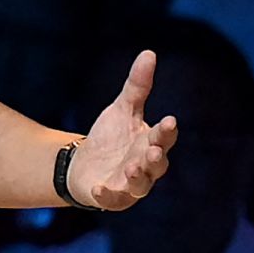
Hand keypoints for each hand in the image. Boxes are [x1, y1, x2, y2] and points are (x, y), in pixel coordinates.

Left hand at [68, 50, 178, 210]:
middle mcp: (145, 166)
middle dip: (155, 157)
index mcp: (150, 142)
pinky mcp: (111, 196)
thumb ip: (137, 86)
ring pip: (140, 184)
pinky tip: (100, 188)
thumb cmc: (110, 137)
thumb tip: (149, 53)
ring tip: (130, 168)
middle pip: (156, 163)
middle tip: (151, 149)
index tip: (170, 119)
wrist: (83, 164)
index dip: (166, 131)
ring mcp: (129, 184)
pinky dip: (108, 195)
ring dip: (137, 177)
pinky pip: (111, 199)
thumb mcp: (122, 109)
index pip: (163, 136)